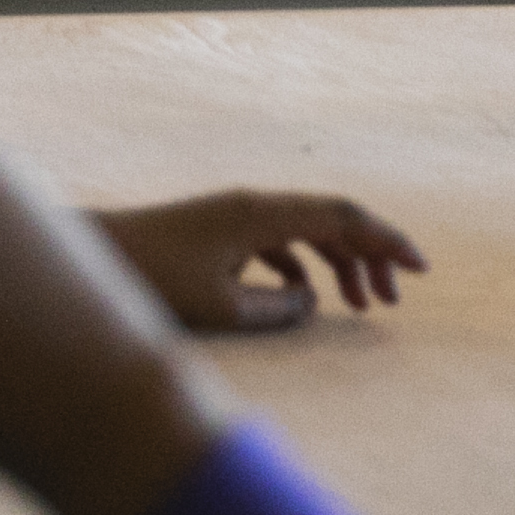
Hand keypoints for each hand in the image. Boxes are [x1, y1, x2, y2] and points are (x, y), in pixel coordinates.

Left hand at [92, 190, 424, 332]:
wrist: (94, 254)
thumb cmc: (153, 280)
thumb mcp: (224, 307)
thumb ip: (278, 308)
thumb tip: (313, 303)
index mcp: (260, 215)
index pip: (340, 217)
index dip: (385, 240)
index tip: (419, 269)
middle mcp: (252, 206)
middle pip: (330, 221)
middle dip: (369, 257)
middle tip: (392, 302)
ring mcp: (234, 216)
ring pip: (305, 232)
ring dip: (338, 265)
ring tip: (359, 307)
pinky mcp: (218, 231)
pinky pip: (277, 242)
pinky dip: (302, 267)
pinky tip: (306, 299)